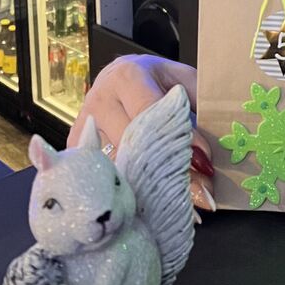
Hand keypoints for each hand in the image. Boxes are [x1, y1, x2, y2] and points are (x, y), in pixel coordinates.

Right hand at [67, 55, 215, 212]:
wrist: (120, 74)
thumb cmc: (158, 81)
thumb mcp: (184, 81)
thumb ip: (199, 109)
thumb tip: (210, 156)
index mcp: (128, 76)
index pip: (153, 114)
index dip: (178, 140)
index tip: (206, 165)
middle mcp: (100, 100)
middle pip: (132, 146)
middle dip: (168, 174)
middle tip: (201, 197)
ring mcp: (83, 127)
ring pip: (118, 168)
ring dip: (151, 191)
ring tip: (183, 209)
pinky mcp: (74, 149)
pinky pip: (104, 177)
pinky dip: (131, 194)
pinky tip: (154, 209)